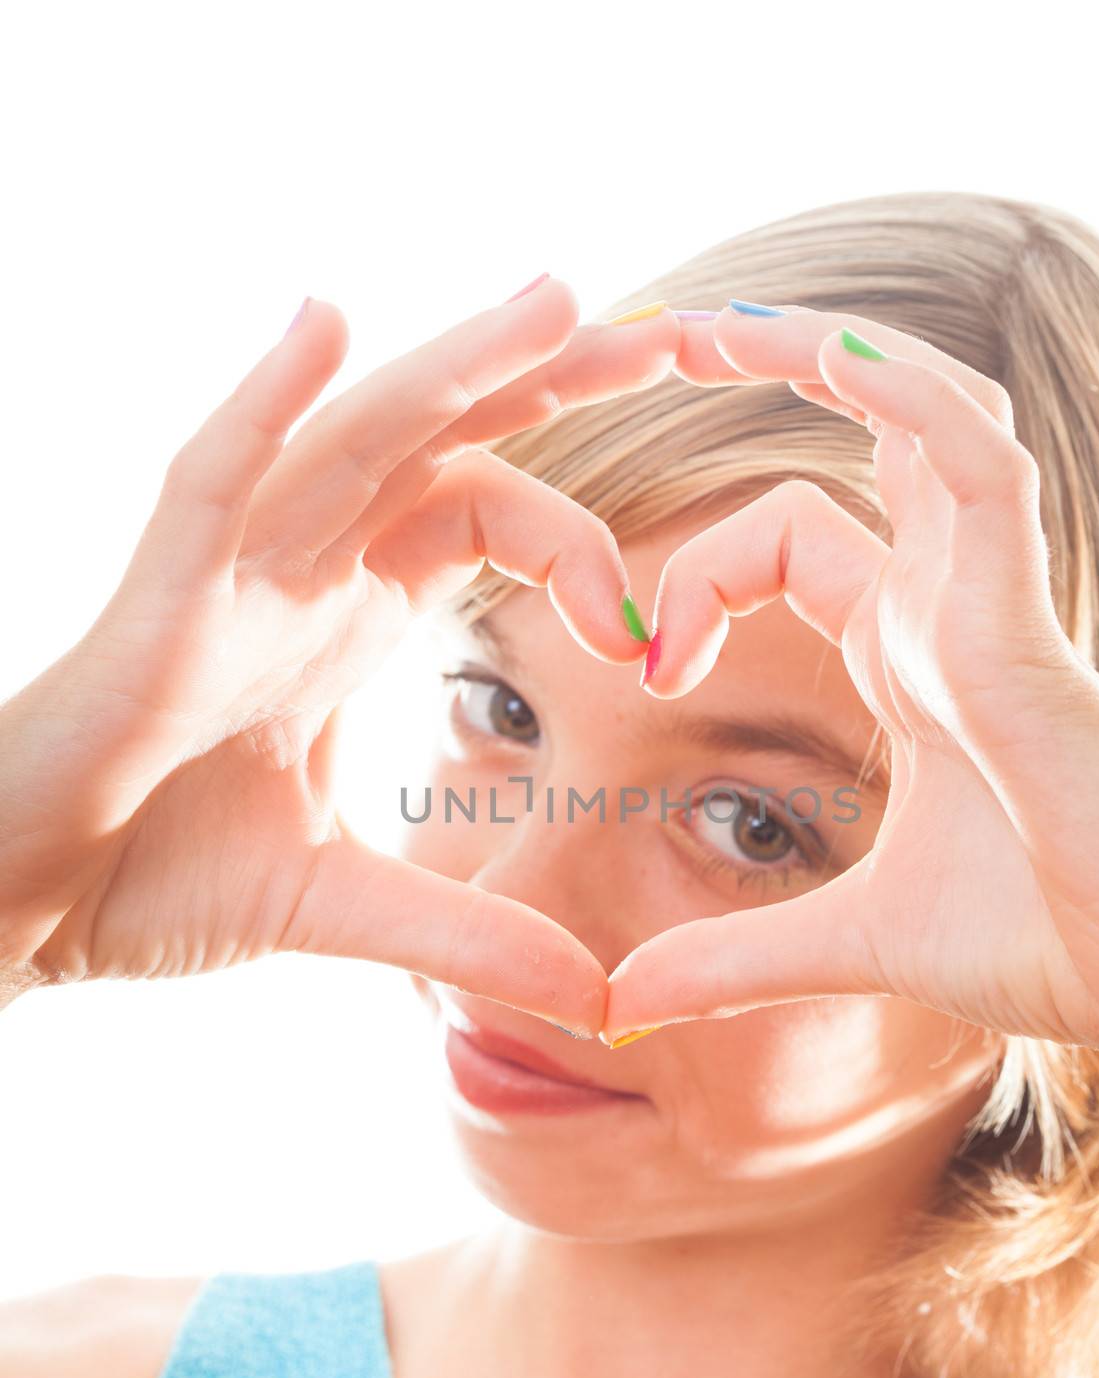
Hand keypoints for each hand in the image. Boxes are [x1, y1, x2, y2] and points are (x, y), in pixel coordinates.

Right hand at [0, 282, 679, 1032]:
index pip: (485, 519)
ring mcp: (232, 575)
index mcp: (351, 616)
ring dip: (454, 367)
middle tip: (673, 332)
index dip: (576, 544)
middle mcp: (302, 570)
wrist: (24, 906)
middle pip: (443, 443)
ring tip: (560, 299)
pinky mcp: (158, 605)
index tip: (644, 636)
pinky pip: (210, 483)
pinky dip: (263, 405)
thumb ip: (466, 933)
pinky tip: (324, 323)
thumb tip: (599, 997)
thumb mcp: (344, 902)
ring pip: (352, 439)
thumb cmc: (151, 877)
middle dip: (552, 385)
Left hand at [604, 307, 1098, 1090]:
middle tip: (654, 334)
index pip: (787, 537)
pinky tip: (834, 359)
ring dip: (827, 353)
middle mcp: (950, 605)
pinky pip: (987, 480)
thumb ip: (731, 956)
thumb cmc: (1047, 941)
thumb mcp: (848, 943)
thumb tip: (618, 1006)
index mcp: (908, 652)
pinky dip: (919, 410)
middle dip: (763, 365)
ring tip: (720, 320)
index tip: (644, 672)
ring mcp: (995, 607)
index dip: (694, 576)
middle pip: (865, 428)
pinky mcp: (1032, 637)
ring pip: (928, 417)